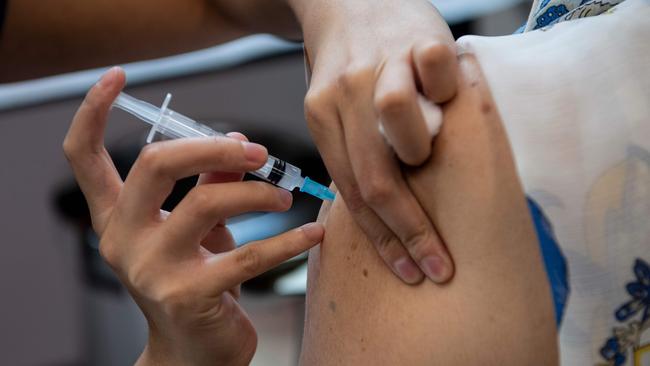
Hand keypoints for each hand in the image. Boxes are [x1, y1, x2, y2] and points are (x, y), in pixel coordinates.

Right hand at [63, 67, 323, 365]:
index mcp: (116, 218)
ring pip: (208, 203)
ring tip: (285, 197)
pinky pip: (248, 254)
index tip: (115, 78)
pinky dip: (287, 239)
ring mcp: (152, 269)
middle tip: (257, 152)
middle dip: (212, 146)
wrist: (194, 352)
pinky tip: (311, 232)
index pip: (83, 157)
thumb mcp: (195, 231)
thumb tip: (234, 143)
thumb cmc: (195, 282)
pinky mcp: (189, 294)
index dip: (93, 112)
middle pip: (156, 164)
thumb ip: (208, 184)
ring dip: (258, 193)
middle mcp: (124, 239)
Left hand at [289, 0, 456, 282]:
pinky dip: (447, 87)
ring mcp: (378, 66)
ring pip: (398, 121)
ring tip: (429, 145)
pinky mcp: (411, 39)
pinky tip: (449, 95)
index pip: (352, 194)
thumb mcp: (336, 109)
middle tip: (438, 264)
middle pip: (375, 177)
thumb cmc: (350, 66)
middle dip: (410, 230)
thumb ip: (354, 153)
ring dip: (421, 148)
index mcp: (322, 120)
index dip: (383, 240)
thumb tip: (383, 213)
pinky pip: (433, 68)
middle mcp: (344, 96)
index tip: (409, 271)